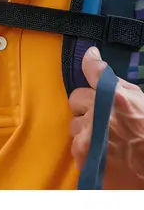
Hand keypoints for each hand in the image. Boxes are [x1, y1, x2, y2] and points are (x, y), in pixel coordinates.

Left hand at [69, 45, 143, 188]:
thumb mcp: (142, 103)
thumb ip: (119, 86)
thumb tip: (98, 65)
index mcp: (116, 98)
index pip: (95, 70)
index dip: (90, 61)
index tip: (89, 56)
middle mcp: (98, 113)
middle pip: (76, 98)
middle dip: (86, 105)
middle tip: (101, 116)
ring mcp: (87, 135)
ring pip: (74, 123)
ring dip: (85, 129)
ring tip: (104, 139)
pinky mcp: (82, 155)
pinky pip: (75, 143)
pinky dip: (86, 147)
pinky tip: (102, 154)